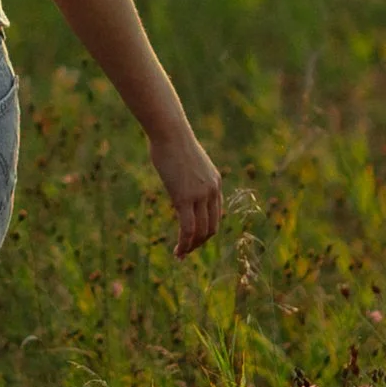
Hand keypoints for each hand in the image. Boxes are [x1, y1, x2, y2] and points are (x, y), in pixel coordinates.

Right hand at [149, 120, 223, 258]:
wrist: (170, 132)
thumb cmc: (172, 141)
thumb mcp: (187, 161)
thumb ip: (189, 176)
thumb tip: (180, 181)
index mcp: (215, 182)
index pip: (216, 214)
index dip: (206, 229)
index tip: (194, 237)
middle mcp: (212, 190)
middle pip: (212, 226)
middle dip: (200, 242)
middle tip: (187, 250)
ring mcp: (200, 195)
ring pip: (201, 231)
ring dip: (191, 246)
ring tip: (180, 254)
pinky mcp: (184, 198)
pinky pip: (187, 228)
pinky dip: (184, 243)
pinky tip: (177, 250)